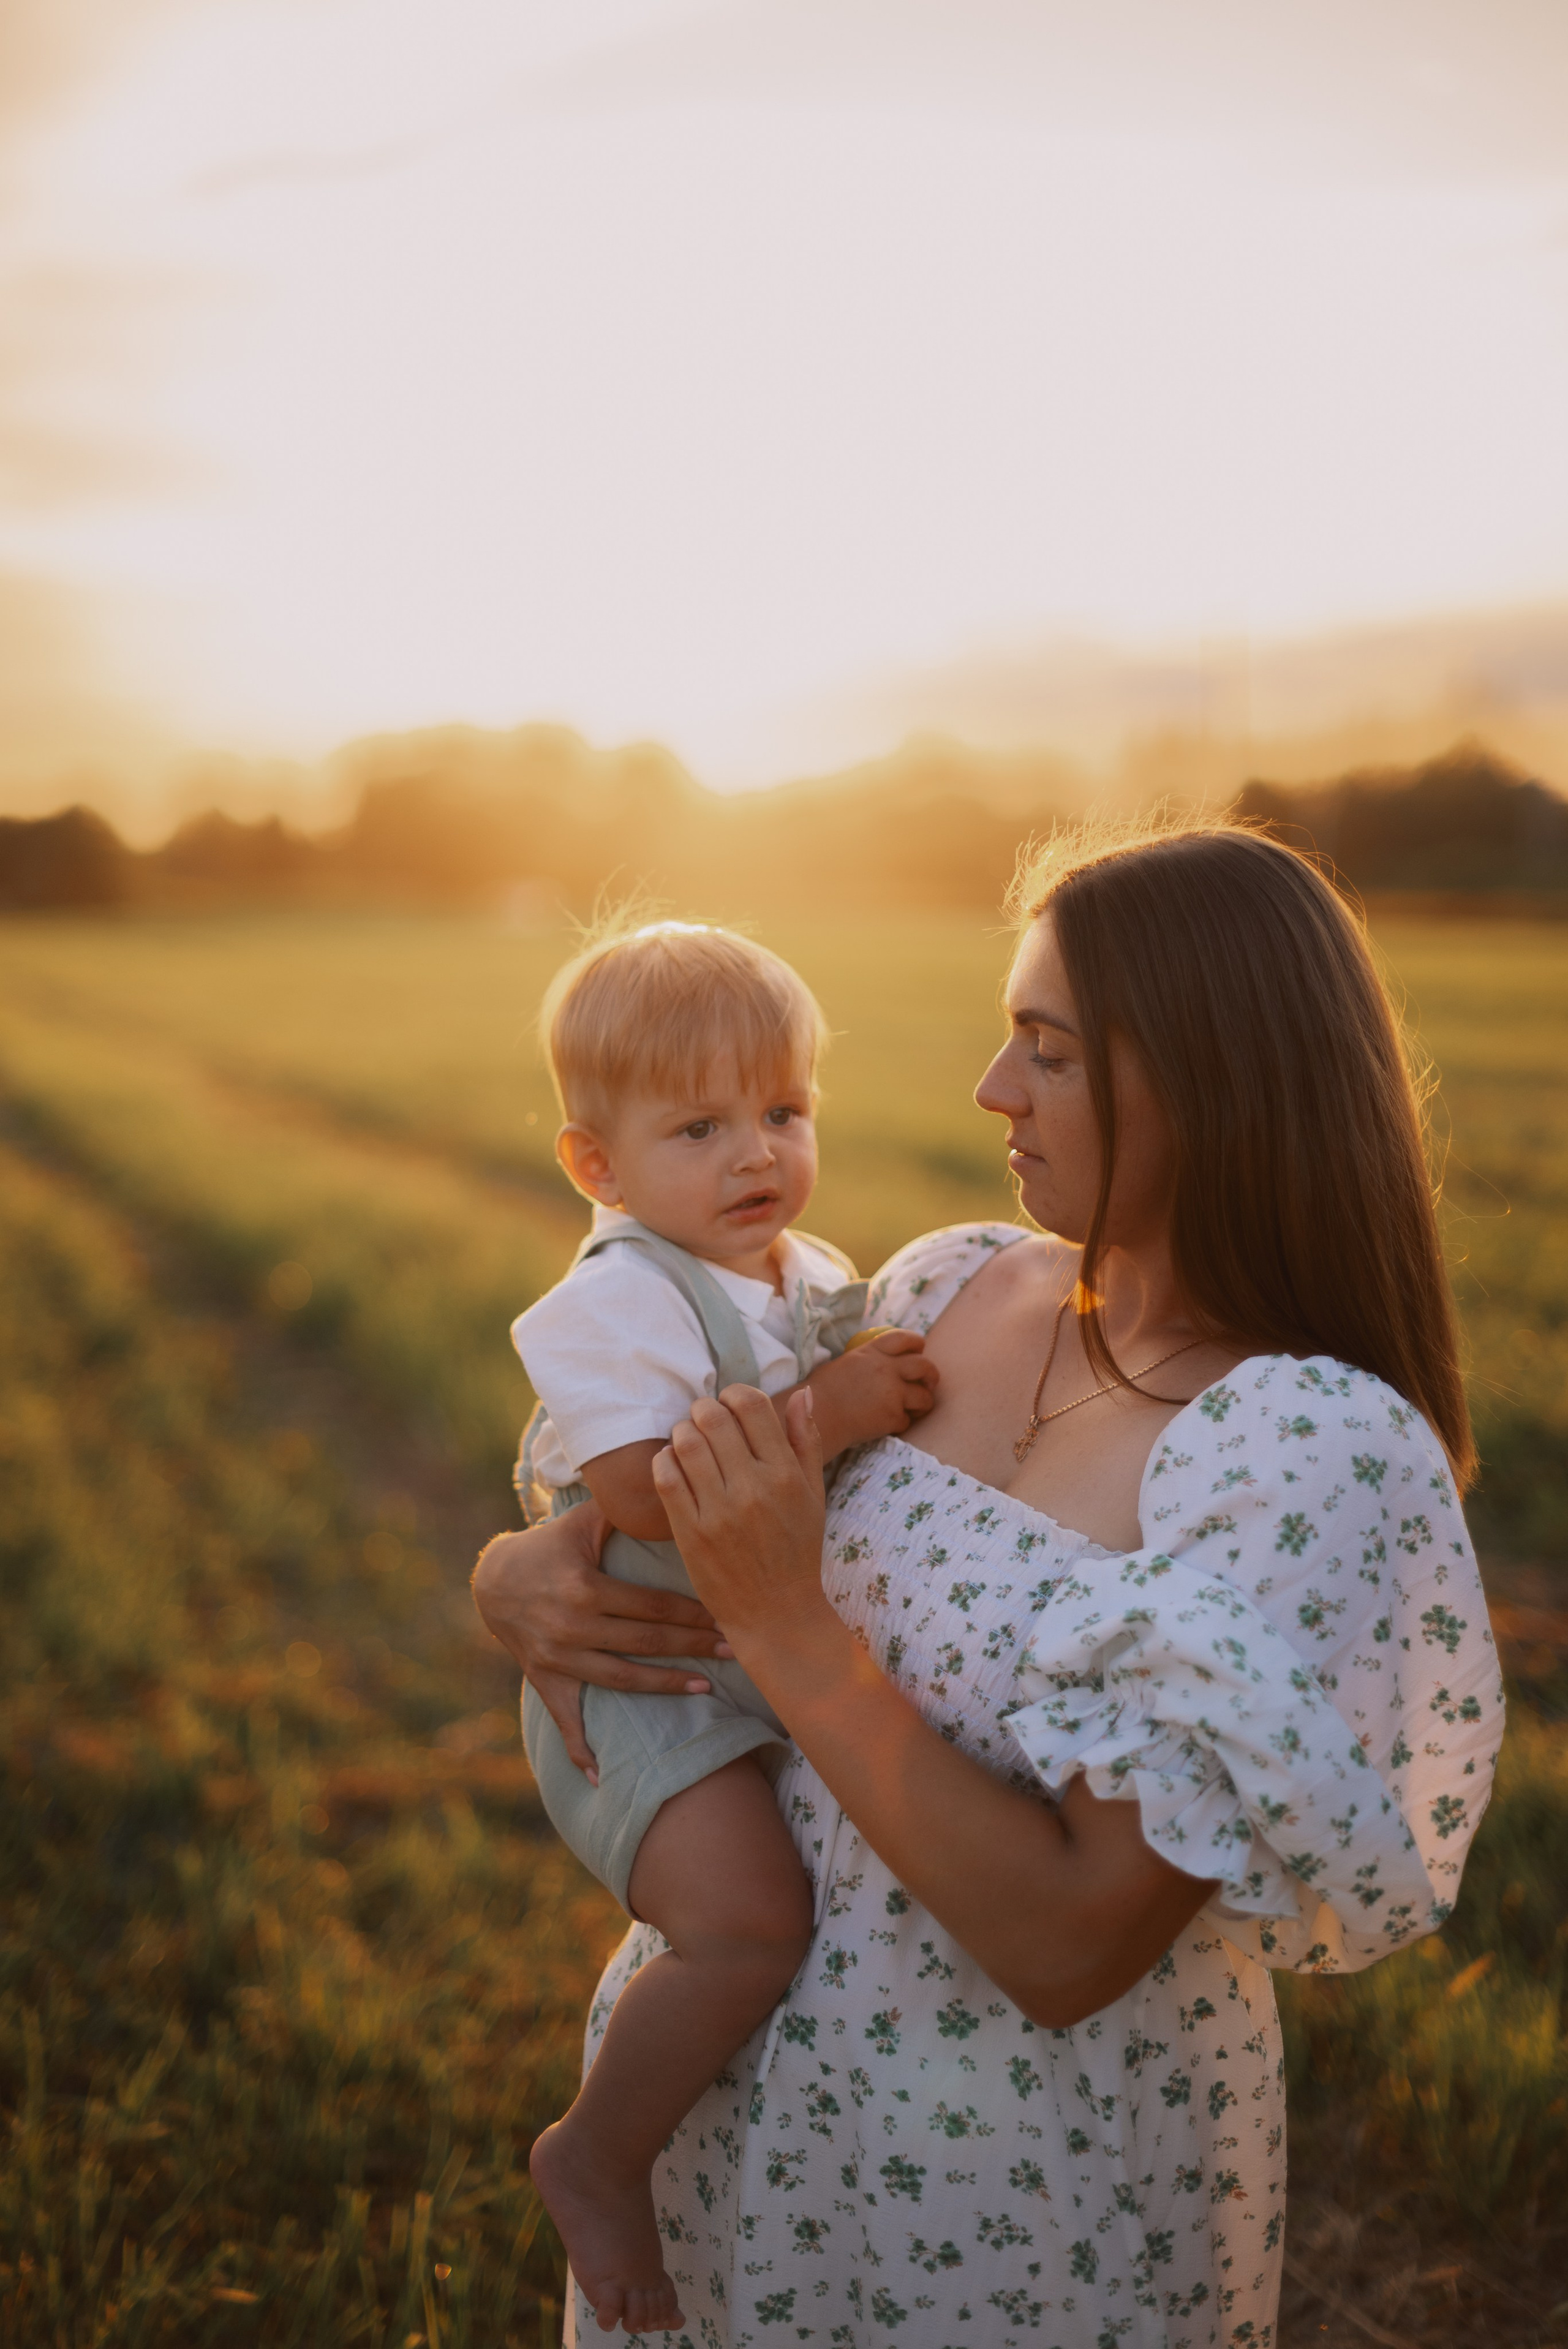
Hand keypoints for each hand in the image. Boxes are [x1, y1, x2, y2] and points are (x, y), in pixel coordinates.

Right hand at [471, 1504, 730, 1777]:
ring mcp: (558, 1658)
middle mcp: (572, 1627)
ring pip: (622, 1679)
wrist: (491, 1580)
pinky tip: (604, 1777)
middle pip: (646, 1643)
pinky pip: (565, 1720)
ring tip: (706, 1687)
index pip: (652, 1606)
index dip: (692, 1612)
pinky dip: (581, 1751)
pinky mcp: (545, 1680)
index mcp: (585, 1589)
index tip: (727, 1615)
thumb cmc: (549, 1546)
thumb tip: (671, 1485)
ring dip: (665, 1686)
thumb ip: (624, 1513)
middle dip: (693, 1647)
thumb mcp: (582, 1524)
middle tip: (736, 1650)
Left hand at [652, 1386, 829, 1655]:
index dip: (734, 1394)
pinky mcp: (691, 1533)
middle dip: (703, 1410)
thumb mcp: (814, 1494)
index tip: (730, 1405)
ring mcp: (720, 1512)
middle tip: (703, 1421)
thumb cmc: (797, 1550)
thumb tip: (804, 1392)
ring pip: (686, 1443)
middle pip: (713, 1418)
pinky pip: (666, 1478)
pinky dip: (665, 1461)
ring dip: (682, 1432)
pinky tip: (674, 1466)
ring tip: (688, 1442)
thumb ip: (807, 1441)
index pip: (752, 1405)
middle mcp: (754, 1489)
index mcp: (786, 1474)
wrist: (777, 1613)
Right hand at [805, 1330, 937, 1456]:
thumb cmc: (821, 1390)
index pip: (904, 1338)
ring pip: (924, 1397)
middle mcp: (887, 1369)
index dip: (916, 1343)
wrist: (818, 1414)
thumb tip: (881, 1362)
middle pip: (924, 1366)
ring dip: (923, 1404)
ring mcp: (892, 1393)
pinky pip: (907, 1420)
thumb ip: (868, 1360)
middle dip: (932, 1375)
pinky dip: (901, 1424)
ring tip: (916, 1409)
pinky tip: (889, 1425)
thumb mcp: (846, 1363)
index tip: (920, 1349)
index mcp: (872, 1352)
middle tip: (930, 1383)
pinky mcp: (893, 1416)